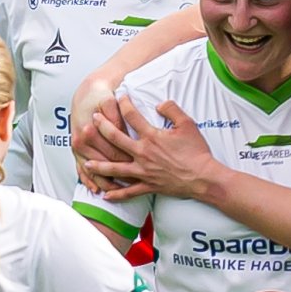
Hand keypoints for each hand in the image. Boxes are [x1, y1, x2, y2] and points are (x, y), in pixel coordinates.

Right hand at [71, 78, 130, 193]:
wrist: (86, 93)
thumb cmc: (100, 97)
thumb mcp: (110, 102)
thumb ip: (117, 118)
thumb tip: (124, 133)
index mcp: (90, 130)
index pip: (113, 151)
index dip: (129, 161)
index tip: (143, 167)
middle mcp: (82, 141)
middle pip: (105, 163)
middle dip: (121, 173)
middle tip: (136, 182)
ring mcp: (78, 147)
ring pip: (93, 170)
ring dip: (105, 181)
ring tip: (118, 191)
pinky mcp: (76, 151)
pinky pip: (80, 170)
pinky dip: (89, 180)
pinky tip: (96, 189)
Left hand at [85, 97, 220, 201]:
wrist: (203, 177)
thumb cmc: (196, 151)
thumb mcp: (187, 124)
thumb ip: (172, 110)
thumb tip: (159, 104)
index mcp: (152, 137)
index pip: (132, 117)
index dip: (124, 104)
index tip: (119, 97)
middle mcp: (143, 153)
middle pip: (116, 139)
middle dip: (102, 128)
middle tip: (92, 121)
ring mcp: (144, 171)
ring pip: (116, 168)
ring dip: (100, 165)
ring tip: (87, 163)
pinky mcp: (148, 186)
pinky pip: (129, 192)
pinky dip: (117, 194)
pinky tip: (106, 194)